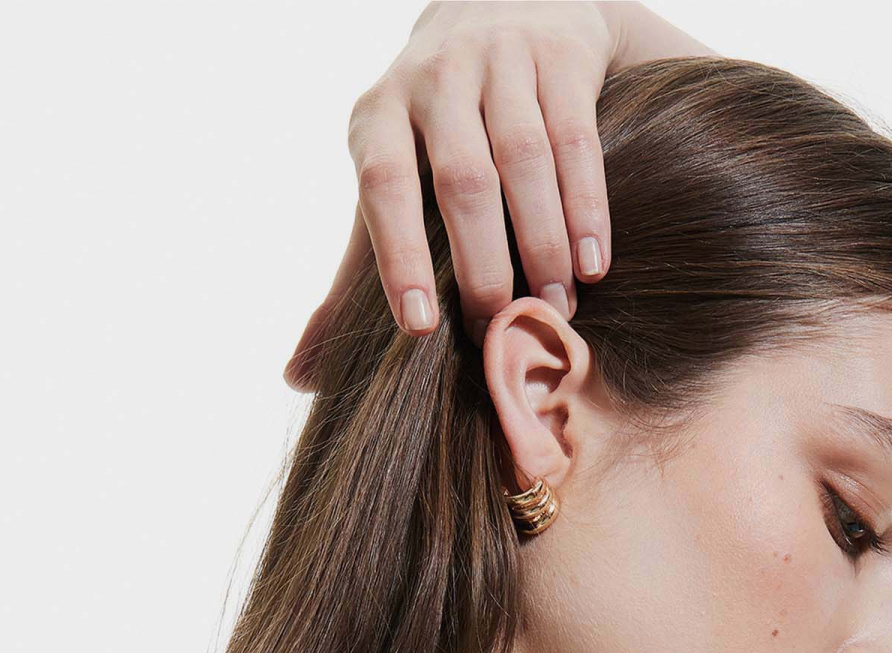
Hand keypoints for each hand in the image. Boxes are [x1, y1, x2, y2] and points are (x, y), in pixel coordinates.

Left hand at [284, 2, 619, 387]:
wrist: (504, 7)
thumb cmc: (437, 132)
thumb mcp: (387, 183)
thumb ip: (351, 278)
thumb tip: (298, 377)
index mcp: (380, 114)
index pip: (383, 184)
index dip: (398, 254)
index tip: (420, 326)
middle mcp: (434, 79)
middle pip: (462, 179)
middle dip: (483, 263)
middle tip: (501, 330)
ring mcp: (499, 60)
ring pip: (524, 158)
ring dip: (543, 243)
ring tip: (556, 307)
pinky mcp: (558, 57)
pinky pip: (575, 140)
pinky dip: (586, 207)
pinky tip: (593, 264)